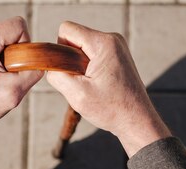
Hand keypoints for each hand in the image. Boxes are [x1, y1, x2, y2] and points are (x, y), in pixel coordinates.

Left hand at [0, 17, 42, 149]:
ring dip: (7, 59)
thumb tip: (43, 61)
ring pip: (3, 40)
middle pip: (11, 32)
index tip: (16, 68)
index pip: (18, 25)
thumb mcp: (14, 92)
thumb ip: (34, 72)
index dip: (26, 46)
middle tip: (4, 78)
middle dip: (16, 55)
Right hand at [46, 22, 170, 156]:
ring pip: (82, 47)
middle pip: (74, 38)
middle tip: (83, 83)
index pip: (67, 29)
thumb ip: (57, 76)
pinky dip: (88, 69)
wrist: (136, 120)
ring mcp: (116, 47)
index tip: (69, 71)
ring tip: (91, 85)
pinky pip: (91, 54)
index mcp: (103, 43)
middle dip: (69, 59)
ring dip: (78, 66)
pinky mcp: (117, 55)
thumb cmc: (111, 109)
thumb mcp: (77, 95)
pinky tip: (97, 85)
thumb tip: (49, 67)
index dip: (59, 50)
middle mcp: (112, 39)